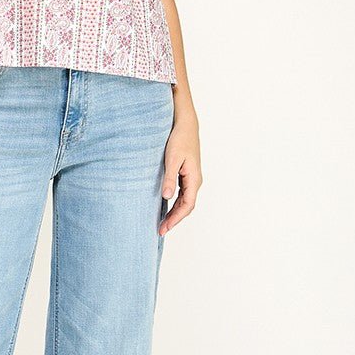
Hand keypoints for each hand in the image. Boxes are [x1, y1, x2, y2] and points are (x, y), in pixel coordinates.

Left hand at [160, 110, 202, 235]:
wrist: (185, 124)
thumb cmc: (179, 139)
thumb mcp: (172, 159)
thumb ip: (169, 178)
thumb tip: (166, 197)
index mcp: (194, 179)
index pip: (187, 206)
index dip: (176, 219)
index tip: (165, 228)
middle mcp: (195, 181)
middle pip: (186, 207)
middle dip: (174, 220)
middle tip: (160, 230)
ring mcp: (191, 178)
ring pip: (184, 201)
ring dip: (174, 213)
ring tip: (162, 223)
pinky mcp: (186, 174)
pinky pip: (182, 194)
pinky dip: (174, 204)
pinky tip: (164, 207)